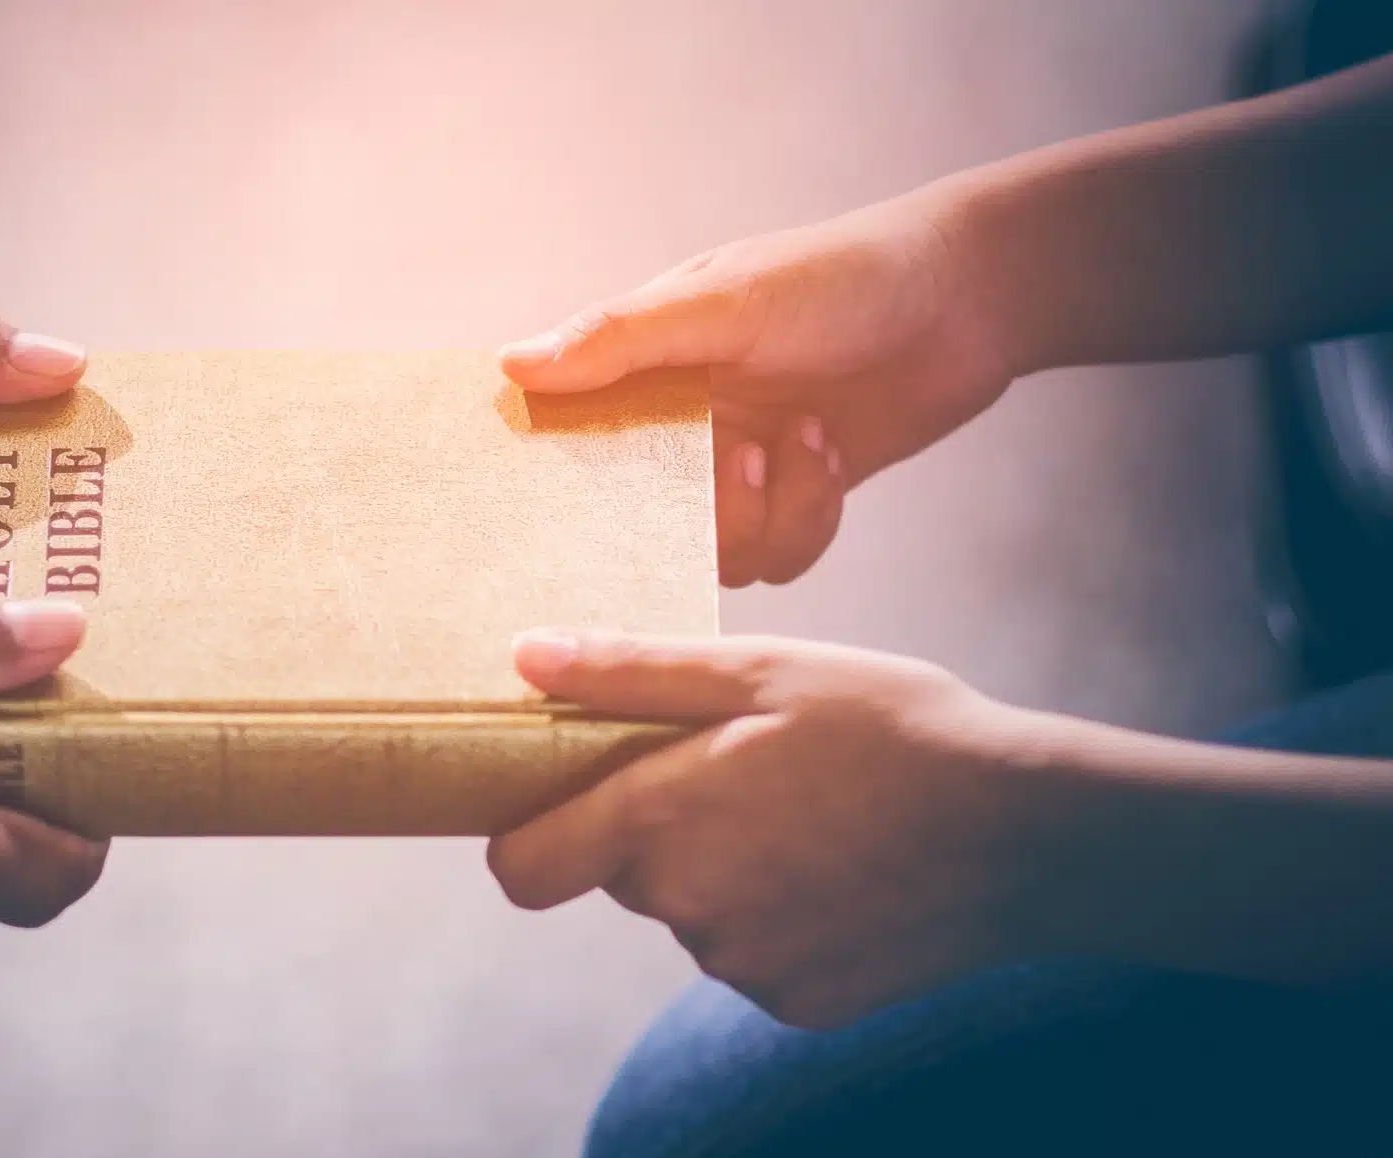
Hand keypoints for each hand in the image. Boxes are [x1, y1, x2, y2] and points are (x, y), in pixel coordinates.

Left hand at [488, 630, 1048, 1027]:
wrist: (1028, 835)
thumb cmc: (892, 729)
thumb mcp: (762, 671)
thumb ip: (630, 672)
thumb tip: (523, 659)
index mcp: (658, 820)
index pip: (520, 868)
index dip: (529, 832)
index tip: (569, 796)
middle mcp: (685, 909)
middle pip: (621, 874)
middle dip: (659, 827)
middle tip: (747, 772)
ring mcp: (742, 965)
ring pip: (692, 913)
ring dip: (726, 870)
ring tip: (815, 817)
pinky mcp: (795, 1004)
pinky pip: (753, 955)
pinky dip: (782, 917)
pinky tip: (846, 872)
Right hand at [498, 190, 1011, 585]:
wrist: (968, 298)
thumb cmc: (840, 276)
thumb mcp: (724, 301)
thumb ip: (621, 337)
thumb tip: (512, 366)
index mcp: (643, 370)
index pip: (568, 439)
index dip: (559, 482)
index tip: (571, 507)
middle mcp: (681, 426)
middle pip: (641, 522)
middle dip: (697, 511)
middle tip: (741, 459)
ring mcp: (739, 469)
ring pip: (717, 553)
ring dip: (768, 510)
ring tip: (806, 437)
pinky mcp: (796, 499)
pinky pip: (778, 558)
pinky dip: (808, 517)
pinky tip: (829, 454)